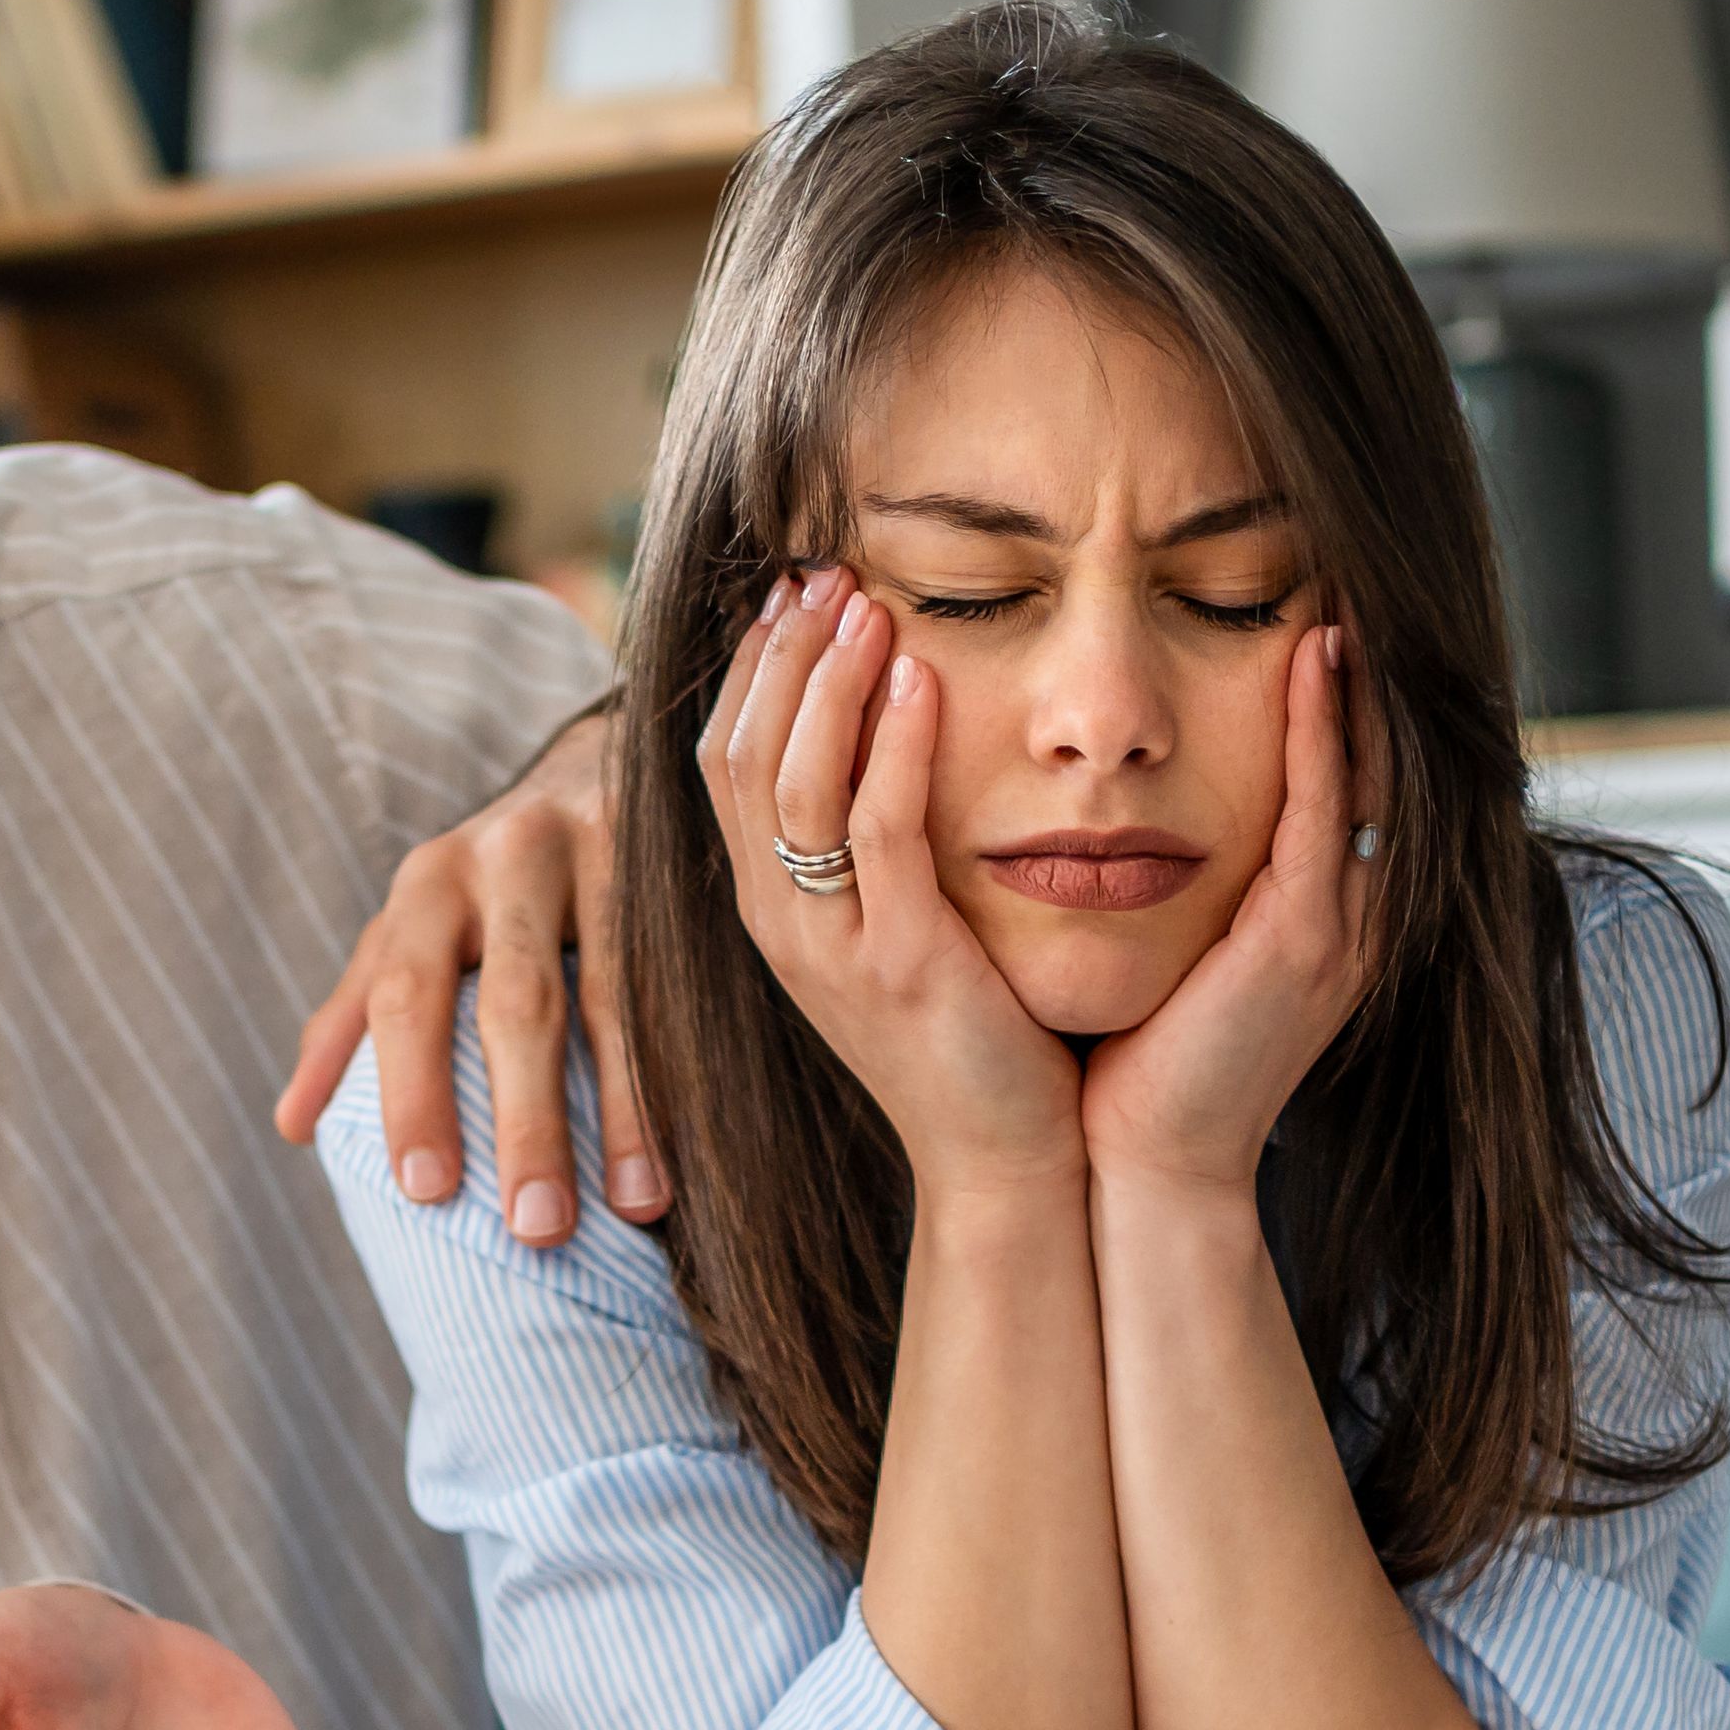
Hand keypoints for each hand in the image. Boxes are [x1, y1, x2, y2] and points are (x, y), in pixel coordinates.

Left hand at [274, 706, 652, 1241]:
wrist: (597, 766)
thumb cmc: (485, 887)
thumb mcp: (410, 930)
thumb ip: (353, 1017)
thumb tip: (292, 1126)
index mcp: (427, 886)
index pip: (406, 995)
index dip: (414, 1091)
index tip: (427, 1191)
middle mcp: (509, 858)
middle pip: (516, 1001)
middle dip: (526, 1121)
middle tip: (533, 1229)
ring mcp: (605, 854)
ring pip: (614, 996)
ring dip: (627, 1112)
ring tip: (637, 1209)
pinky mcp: (678, 865)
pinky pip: (682, 982)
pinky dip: (688, 1067)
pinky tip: (700, 1142)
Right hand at [704, 566, 1085, 1198]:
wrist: (1006, 1159)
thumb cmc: (974, 1035)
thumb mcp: (900, 926)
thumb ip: (878, 843)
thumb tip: (890, 726)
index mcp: (772, 909)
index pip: (723, 759)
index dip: (752, 666)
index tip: (797, 590)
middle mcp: (780, 922)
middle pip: (739, 753)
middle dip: (782, 652)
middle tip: (828, 569)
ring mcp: (829, 946)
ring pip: (792, 781)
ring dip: (828, 678)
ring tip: (869, 601)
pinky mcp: (897, 962)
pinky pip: (875, 830)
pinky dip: (890, 744)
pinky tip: (919, 678)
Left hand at [1079, 622, 1378, 1203]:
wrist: (1147, 1168)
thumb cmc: (1140, 1069)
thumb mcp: (1177, 956)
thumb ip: (1185, 887)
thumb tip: (1133, 814)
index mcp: (1319, 923)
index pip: (1347, 785)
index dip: (1340, 704)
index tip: (1319, 618)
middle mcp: (1350, 918)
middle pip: (1378, 767)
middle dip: (1365, 679)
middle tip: (1351, 579)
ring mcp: (1339, 928)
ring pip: (1367, 775)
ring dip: (1354, 684)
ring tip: (1344, 592)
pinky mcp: (1307, 939)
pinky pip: (1327, 811)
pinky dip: (1324, 733)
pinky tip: (1312, 660)